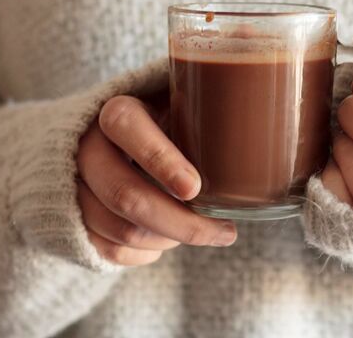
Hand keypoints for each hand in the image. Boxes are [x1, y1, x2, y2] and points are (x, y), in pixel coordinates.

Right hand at [77, 93, 236, 265]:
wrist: (92, 139)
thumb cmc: (159, 118)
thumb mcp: (179, 98)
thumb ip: (213, 98)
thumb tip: (280, 97)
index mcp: (115, 110)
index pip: (127, 127)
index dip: (159, 159)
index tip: (195, 187)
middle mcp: (85, 148)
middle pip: (126, 195)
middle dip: (181, 223)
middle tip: (226, 231)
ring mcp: (74, 188)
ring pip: (121, 230)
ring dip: (170, 240)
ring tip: (205, 232)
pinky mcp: (73, 221)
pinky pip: (111, 252)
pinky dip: (148, 255)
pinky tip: (169, 241)